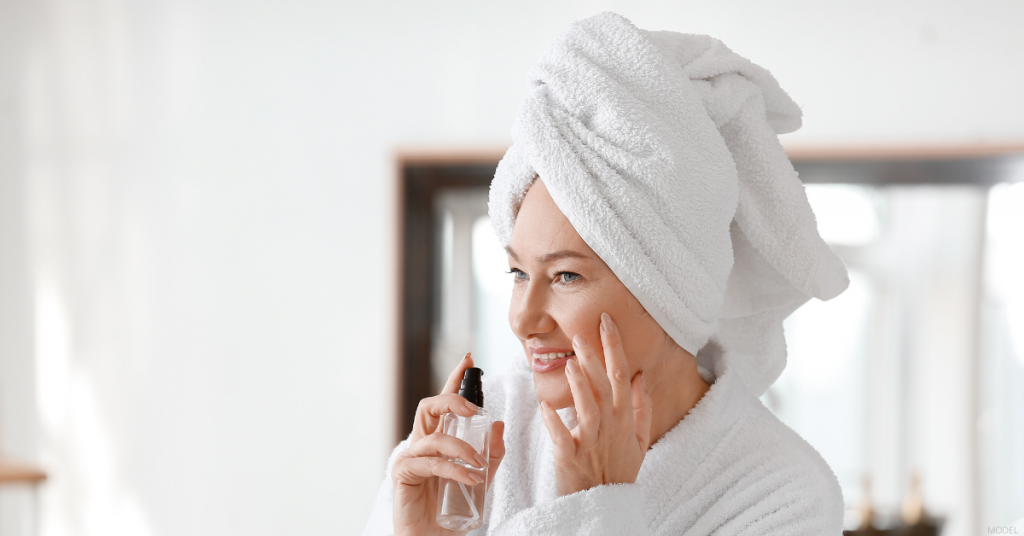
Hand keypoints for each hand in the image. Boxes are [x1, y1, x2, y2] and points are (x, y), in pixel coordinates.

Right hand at [392, 354, 505, 535]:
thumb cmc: (452, 509)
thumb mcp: (480, 478)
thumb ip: (490, 454)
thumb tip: (498, 423)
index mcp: (438, 439)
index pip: (444, 403)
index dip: (455, 379)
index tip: (469, 359)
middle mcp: (421, 443)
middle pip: (429, 407)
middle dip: (451, 400)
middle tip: (473, 409)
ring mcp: (410, 458)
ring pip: (432, 436)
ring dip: (460, 446)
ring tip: (478, 463)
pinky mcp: (403, 475)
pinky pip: (429, 463)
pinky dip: (453, 468)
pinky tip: (471, 478)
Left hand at [539, 313, 653, 495]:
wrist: (605, 506)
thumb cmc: (619, 471)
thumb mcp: (639, 441)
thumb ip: (641, 407)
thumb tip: (639, 376)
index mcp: (624, 418)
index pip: (622, 374)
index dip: (614, 346)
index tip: (606, 322)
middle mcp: (610, 426)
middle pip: (604, 386)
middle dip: (594, 359)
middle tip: (581, 335)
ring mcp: (590, 442)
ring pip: (588, 408)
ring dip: (579, 386)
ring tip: (568, 363)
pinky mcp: (570, 457)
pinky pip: (561, 436)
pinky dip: (554, 421)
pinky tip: (545, 405)